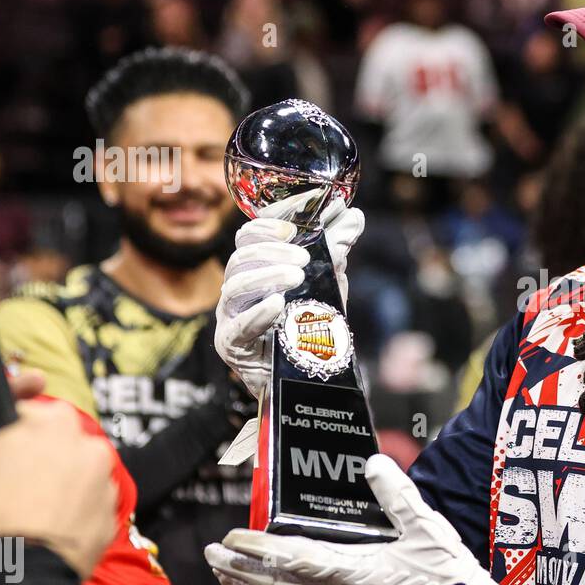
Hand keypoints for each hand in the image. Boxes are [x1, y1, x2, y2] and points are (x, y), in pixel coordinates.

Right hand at [0, 399, 115, 577]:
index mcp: (58, 422)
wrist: (22, 568)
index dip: (9, 434)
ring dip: (58, 486)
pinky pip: (87, 507)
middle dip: (37, 459)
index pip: (31, 415)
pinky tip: (46, 526)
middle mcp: (93, 447)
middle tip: (10, 485)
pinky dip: (71, 513)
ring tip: (28, 510)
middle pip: (58, 445)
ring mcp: (107, 484)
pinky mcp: (110, 516)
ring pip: (76, 476)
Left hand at [205, 454, 513, 584]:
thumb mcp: (427, 526)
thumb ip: (397, 493)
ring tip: (225, 577)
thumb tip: (372, 463)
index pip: (293, 559)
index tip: (232, 537)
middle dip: (239, 569)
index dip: (259, 548)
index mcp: (356, 572)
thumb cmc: (449, 578)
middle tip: (210, 555)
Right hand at [214, 201, 363, 397]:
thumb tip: (353, 216)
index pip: (256, 231)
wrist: (303, 378)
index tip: (305, 206)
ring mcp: (231, 315)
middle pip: (241, 254)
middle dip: (272, 249)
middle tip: (304, 257)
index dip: (277, 216)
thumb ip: (336, 251)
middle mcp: (239, 288)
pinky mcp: (231, 344)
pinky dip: (258, 312)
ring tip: (297, 277)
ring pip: (234, 285)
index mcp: (257, 268)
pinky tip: (278, 304)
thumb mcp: (327, 285)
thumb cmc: (307, 328)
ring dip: (267, 276)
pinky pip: (238, 325)